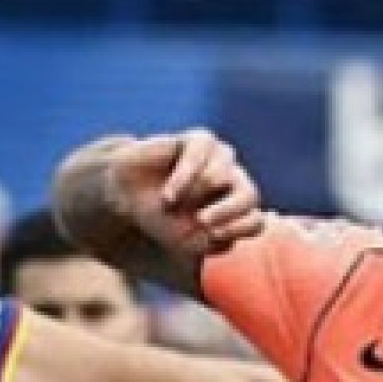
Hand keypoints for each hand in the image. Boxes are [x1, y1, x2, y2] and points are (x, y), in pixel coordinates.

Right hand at [111, 130, 265, 256]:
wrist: (127, 196)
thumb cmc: (161, 220)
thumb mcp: (187, 241)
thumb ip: (215, 239)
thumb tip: (239, 228)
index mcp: (235, 212)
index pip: (255, 221)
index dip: (239, 229)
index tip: (212, 236)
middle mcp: (232, 183)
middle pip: (250, 195)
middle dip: (227, 211)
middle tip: (202, 222)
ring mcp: (218, 159)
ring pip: (224, 174)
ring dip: (198, 193)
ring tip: (173, 204)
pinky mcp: (200, 141)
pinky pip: (201, 154)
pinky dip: (184, 178)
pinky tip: (169, 196)